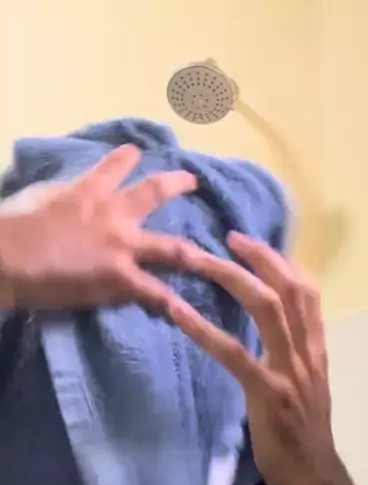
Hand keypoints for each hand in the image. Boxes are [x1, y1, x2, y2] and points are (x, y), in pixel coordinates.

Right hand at [0, 144, 195, 310]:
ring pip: (172, 248)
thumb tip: (63, 199)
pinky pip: (154, 293)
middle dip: (177, 184)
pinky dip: (171, 304)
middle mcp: (114, 214)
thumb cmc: (14, 226)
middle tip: (192, 181)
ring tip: (211, 259)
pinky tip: (186, 313)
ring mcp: (122, 247)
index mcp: (88, 191)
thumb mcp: (39, 198)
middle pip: (154, 192)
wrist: (9, 256)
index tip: (136, 151)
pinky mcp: (121, 277)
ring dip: (194, 254)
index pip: (113, 167)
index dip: (126, 158)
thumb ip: (60, 196)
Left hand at [170, 232, 335, 484]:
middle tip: (226, 236)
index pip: (308, 292)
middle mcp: (306, 353)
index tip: (254, 243)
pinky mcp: (267, 393)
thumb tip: (271, 336)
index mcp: (315, 351)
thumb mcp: (305, 390)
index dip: (283, 261)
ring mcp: (289, 371)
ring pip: (266, 308)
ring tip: (195, 259)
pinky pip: (235, 352)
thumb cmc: (304, 440)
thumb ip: (293, 359)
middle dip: (258, 256)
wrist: (314, 480)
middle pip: (288, 287)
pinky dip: (204, 328)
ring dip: (229, 277)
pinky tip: (177, 312)